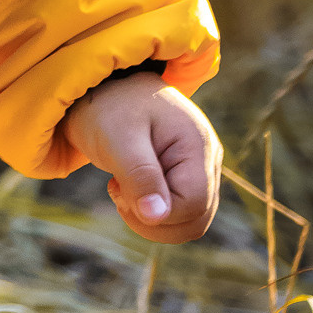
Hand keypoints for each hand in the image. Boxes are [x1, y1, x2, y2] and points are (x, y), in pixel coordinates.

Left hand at [63, 73, 221, 244]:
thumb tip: (156, 217)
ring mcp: (200, 169)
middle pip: (196, 220)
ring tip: (123, 188)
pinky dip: (152, 212)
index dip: (157, 213)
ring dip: (152, 219)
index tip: (118, 189)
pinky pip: (179, 213)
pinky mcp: (187, 177)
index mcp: (197, 145)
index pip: (193, 205)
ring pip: (190, 223)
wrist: (105, 89)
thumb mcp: (117, 139)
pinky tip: (128, 187)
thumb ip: (140, 176)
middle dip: (153, 221)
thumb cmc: (109, 108)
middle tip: (119, 191)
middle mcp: (208, 159)